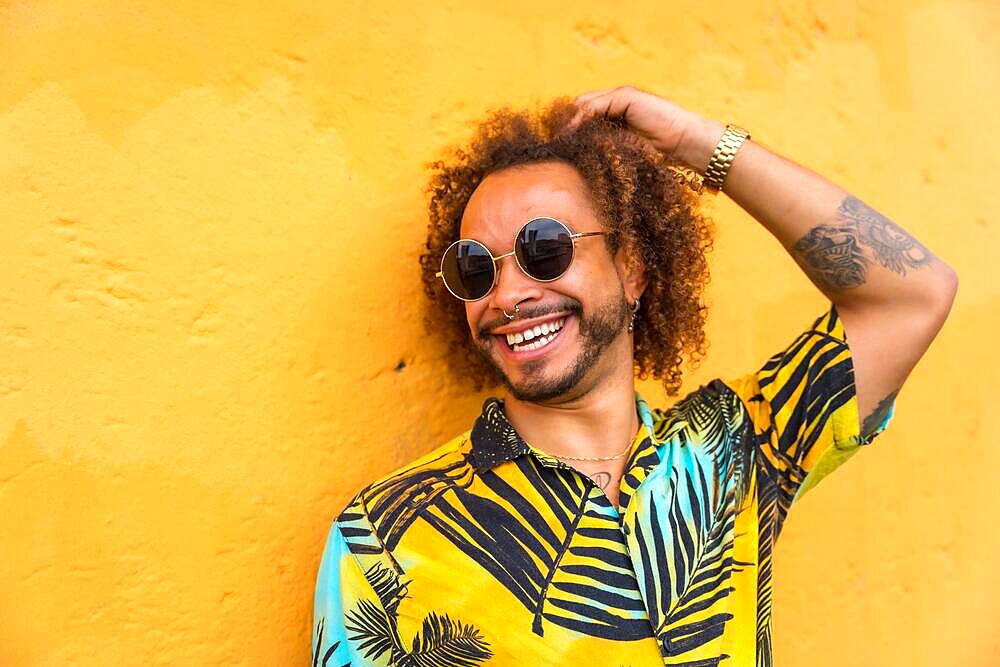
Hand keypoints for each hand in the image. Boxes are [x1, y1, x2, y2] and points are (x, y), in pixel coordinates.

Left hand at [564, 85, 723, 172]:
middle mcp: (616, 102)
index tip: (556, 145)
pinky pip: (596, 105)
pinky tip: (573, 131)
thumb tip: (578, 154)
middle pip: (581, 106)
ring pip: (585, 104)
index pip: (584, 115)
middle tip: (553, 141)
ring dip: (571, 120)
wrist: (683, 143)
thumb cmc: (658, 153)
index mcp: (616, 114)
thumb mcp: (622, 150)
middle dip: (566, 122)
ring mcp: (621, 97)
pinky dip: (582, 117)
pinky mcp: (626, 96)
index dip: (570, 127)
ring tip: (560, 138)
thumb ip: (603, 145)